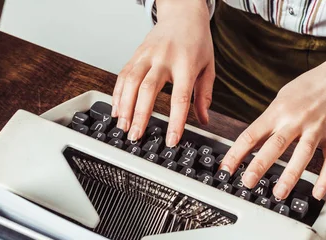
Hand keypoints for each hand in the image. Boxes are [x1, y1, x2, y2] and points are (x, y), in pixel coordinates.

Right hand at [112, 0, 213, 146]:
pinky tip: (116, 110)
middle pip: (148, 90)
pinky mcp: (136, 54)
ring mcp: (147, 55)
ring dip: (124, 107)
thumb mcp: (208, 67)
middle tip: (136, 136)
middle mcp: (164, 58)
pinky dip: (117, 94)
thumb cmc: (197, 41)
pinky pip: (123, 75)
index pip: (180, 97)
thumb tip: (204, 120)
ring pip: (131, 82)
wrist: (183, 13)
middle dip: (140, 116)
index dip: (175, 122)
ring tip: (123, 126)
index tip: (171, 140)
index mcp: (186, 64)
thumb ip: (205, 95)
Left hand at [220, 47, 325, 199]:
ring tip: (279, 193)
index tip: (224, 169)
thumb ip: (266, 123)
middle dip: (260, 165)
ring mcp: (317, 128)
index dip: (236, 153)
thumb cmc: (306, 89)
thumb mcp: (280, 100)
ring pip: (303, 154)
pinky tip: (318, 193)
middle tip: (247, 182)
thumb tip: (248, 146)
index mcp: (277, 111)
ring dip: (291, 175)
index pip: (251, 134)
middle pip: (275, 144)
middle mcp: (296, 120)